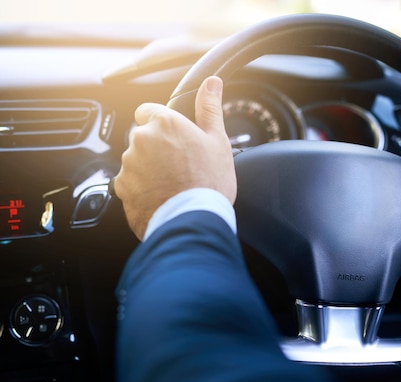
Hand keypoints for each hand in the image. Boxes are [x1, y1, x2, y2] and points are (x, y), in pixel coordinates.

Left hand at [113, 76, 235, 239]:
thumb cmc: (209, 182)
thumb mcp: (218, 141)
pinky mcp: (122, 188)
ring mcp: (129, 165)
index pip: (149, 111)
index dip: (163, 123)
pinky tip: (163, 196)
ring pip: (137, 160)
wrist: (192, 220)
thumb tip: (211, 83)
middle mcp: (140, 139)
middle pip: (144, 137)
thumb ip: (210, 108)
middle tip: (182, 166)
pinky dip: (143, 188)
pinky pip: (131, 182)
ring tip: (174, 184)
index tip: (175, 137)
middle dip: (158, 148)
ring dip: (150, 168)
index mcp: (164, 123)